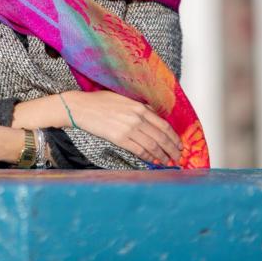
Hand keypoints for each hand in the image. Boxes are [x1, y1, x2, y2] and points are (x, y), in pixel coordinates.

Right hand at [62, 90, 181, 164]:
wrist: (82, 107)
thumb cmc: (100, 101)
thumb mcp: (124, 99)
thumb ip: (140, 107)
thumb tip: (153, 116)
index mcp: (140, 107)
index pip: (164, 125)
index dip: (174, 137)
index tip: (179, 144)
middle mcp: (137, 118)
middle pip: (161, 137)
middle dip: (172, 149)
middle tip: (178, 157)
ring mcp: (128, 129)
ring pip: (152, 146)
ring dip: (162, 156)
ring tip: (168, 162)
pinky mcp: (119, 139)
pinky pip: (139, 150)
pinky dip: (148, 157)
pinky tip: (153, 161)